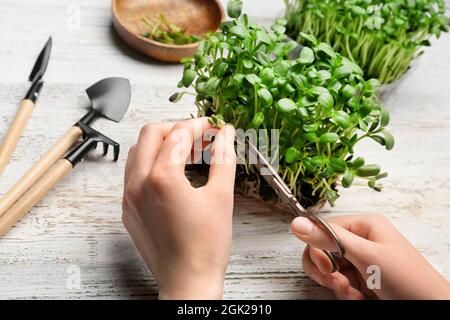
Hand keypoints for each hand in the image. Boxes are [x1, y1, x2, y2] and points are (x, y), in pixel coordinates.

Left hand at [122, 118, 235, 299]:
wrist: (188, 281)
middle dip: (176, 128)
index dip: (199, 125)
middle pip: (150, 133)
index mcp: (162, 177)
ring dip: (161, 144)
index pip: (179, 134)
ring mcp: (129, 197)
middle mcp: (138, 183)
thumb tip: (226, 133)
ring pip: (138, 151)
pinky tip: (172, 174)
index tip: (214, 127)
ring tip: (187, 153)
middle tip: (199, 137)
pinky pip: (133, 173)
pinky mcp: (128, 209)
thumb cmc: (206, 246)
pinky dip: (151, 164)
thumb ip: (223, 157)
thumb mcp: (222, 196)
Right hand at [291, 214, 449, 299]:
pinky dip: (344, 293)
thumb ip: (330, 239)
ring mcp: (359, 260)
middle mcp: (359, 240)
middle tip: (340, 283)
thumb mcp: (367, 257)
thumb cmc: (408, 280)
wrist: (429, 308)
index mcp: (363, 225)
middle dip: (326, 270)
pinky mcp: (360, 278)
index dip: (318, 249)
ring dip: (336, 284)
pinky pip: (338, 283)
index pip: (323, 229)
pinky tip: (360, 297)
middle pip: (321, 249)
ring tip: (354, 294)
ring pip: (328, 269)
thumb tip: (297, 223)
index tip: (327, 268)